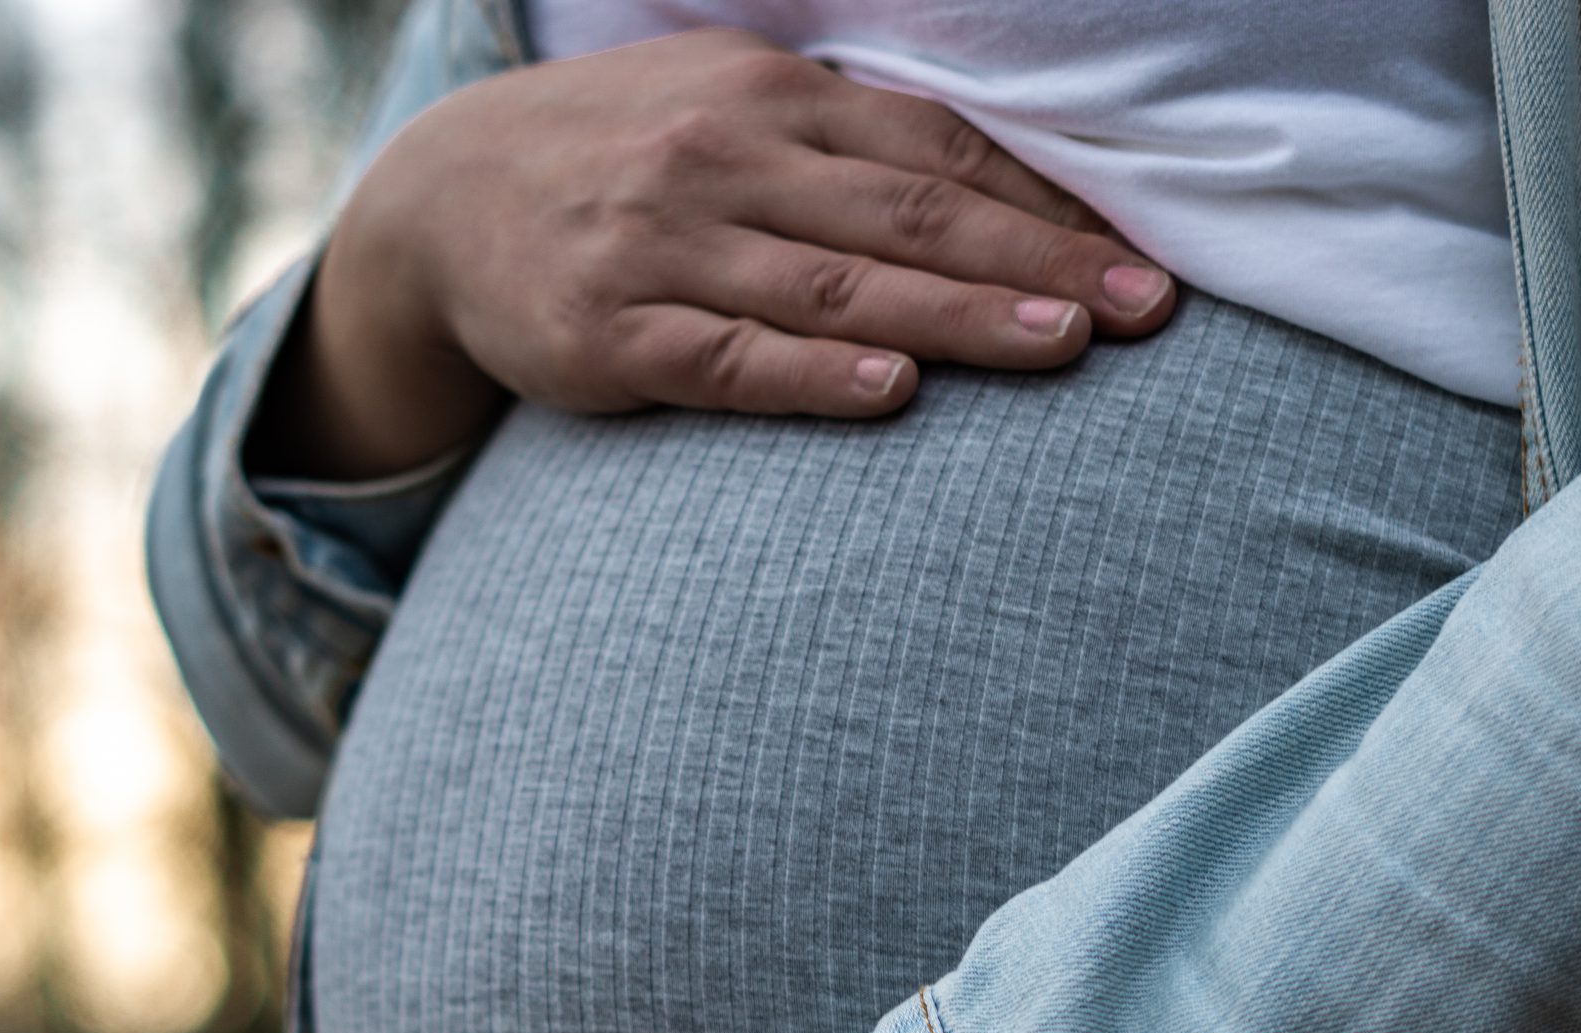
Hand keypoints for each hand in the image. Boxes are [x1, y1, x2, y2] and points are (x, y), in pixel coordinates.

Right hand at [262, 28, 1172, 477]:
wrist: (438, 201)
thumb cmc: (620, 162)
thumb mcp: (725, 109)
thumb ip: (844, 144)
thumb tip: (995, 191)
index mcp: (771, 96)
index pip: (936, 152)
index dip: (1044, 208)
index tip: (1141, 263)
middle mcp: (724, 159)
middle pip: (907, 213)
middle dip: (1034, 261)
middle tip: (1142, 310)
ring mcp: (663, 246)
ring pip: (834, 283)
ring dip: (956, 312)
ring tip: (1061, 345)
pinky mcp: (607, 334)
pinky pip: (725, 355)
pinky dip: (810, 372)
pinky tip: (889, 388)